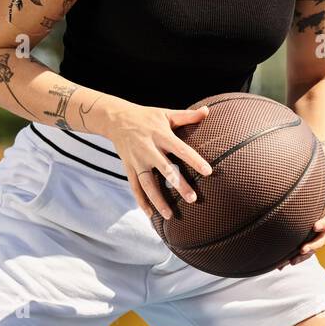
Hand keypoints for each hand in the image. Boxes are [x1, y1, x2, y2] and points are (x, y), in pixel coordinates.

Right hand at [98, 101, 213, 221]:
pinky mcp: (128, 168)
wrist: (116, 119)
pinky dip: (141, 201)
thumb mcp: (166, 114)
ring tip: (170, 215)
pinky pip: (134, 187)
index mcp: (161, 135)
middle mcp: (148, 149)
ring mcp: (137, 161)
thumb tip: (207, 110)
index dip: (194, 160)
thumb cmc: (147, 117)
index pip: (181, 149)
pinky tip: (150, 215)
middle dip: (178, 185)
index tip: (208, 172)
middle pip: (165, 169)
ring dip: (158, 200)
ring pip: (147, 184)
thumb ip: (188, 116)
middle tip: (192, 199)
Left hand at [274, 164, 324, 270]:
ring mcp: (317, 233)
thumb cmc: (324, 183)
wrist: (319, 191)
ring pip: (311, 247)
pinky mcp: (307, 237)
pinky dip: (292, 257)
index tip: (315, 226)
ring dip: (303, 256)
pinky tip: (279, 265)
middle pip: (322, 238)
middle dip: (313, 246)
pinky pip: (302, 249)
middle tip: (302, 249)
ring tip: (291, 262)